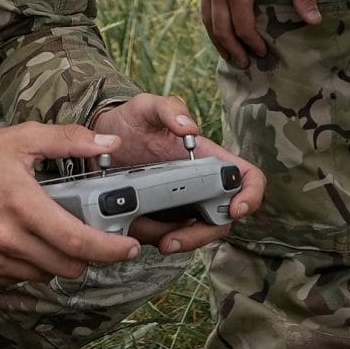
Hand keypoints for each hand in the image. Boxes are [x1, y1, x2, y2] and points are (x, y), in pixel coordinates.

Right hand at [0, 121, 142, 286]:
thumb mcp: (22, 138)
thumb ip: (68, 139)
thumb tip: (109, 143)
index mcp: (22, 204)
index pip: (76, 240)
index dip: (109, 250)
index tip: (128, 248)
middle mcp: (6, 238)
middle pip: (67, 265)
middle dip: (88, 256)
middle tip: (90, 238)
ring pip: (45, 275)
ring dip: (57, 261)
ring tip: (49, 235)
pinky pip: (17, 279)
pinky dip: (29, 266)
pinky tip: (22, 243)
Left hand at [89, 94, 266, 254]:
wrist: (99, 139)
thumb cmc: (130, 120)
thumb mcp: (146, 106)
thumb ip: (169, 108)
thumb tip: (189, 128)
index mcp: (206, 157)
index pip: (246, 177)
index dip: (251, 195)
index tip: (235, 209)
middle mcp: (200, 184)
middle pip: (221, 218)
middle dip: (201, 234)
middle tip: (174, 239)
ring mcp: (181, 203)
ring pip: (194, 233)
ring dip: (179, 242)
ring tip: (156, 240)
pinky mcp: (158, 217)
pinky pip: (165, 235)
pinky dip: (154, 239)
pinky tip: (135, 231)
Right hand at [197, 0, 319, 65]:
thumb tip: (315, 21)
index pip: (243, 28)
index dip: (253, 44)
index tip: (262, 53)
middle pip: (219, 29)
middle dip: (231, 49)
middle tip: (243, 63)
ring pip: (206, 17)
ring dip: (217, 37)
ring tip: (228, 51)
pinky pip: (203, 0)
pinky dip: (210, 17)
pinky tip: (220, 22)